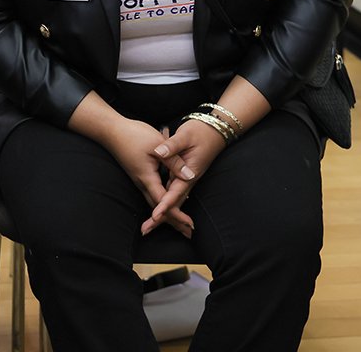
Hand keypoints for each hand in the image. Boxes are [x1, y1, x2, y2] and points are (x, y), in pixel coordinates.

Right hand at [102, 119, 194, 237]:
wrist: (111, 130)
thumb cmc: (133, 135)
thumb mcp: (157, 145)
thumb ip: (173, 161)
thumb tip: (189, 176)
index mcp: (147, 177)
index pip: (163, 202)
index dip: (177, 214)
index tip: (189, 225)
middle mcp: (142, 183)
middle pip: (158, 207)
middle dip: (174, 220)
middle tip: (188, 231)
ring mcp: (139, 180)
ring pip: (154, 202)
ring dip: (168, 213)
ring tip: (181, 222)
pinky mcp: (139, 175)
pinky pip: (151, 194)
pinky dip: (162, 202)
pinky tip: (167, 202)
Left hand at [142, 120, 226, 235]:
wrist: (215, 130)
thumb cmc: (201, 132)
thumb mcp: (185, 136)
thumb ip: (172, 146)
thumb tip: (159, 152)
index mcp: (189, 172)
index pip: (175, 193)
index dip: (165, 205)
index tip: (155, 216)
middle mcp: (188, 179)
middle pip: (174, 203)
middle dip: (161, 218)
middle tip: (145, 230)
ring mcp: (185, 178)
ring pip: (172, 200)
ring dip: (162, 213)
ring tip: (148, 226)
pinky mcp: (182, 175)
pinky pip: (172, 192)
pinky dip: (165, 203)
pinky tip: (158, 211)